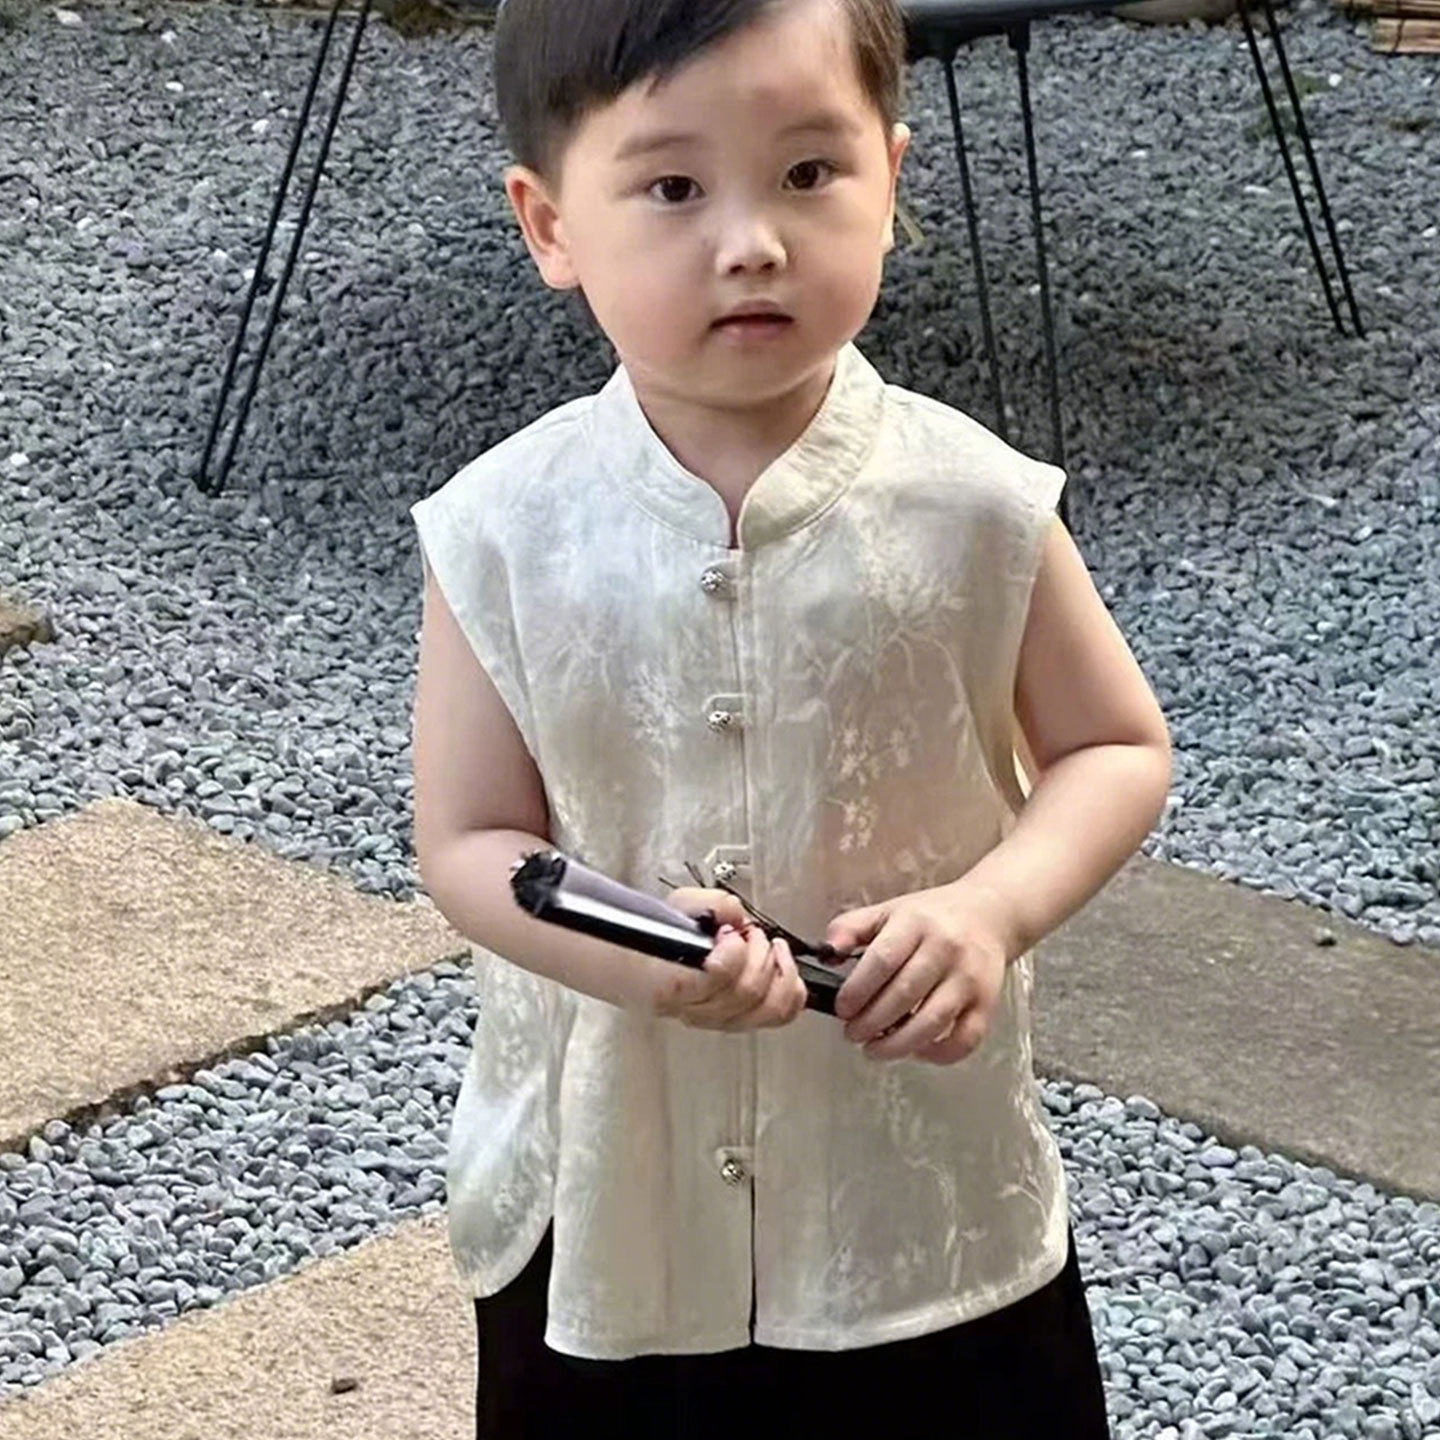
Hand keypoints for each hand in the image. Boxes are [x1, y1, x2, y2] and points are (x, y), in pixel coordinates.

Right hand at [653, 887, 808, 1031]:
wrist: (649, 964)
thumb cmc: (663, 938)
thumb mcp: (679, 907)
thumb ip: (712, 905)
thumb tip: (736, 915)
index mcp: (672, 982)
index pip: (716, 978)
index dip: (733, 951)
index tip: (728, 932)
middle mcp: (696, 1010)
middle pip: (748, 991)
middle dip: (759, 953)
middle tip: (751, 934)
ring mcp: (721, 1021)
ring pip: (769, 1008)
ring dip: (779, 970)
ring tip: (770, 948)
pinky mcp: (742, 1022)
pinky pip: (782, 1015)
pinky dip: (792, 989)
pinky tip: (783, 967)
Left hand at [825, 885, 1008, 1063]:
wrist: (989, 914)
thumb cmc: (931, 918)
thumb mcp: (888, 911)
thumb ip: (851, 928)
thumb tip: (825, 954)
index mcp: (916, 923)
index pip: (882, 960)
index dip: (857, 991)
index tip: (841, 1009)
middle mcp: (946, 949)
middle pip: (904, 995)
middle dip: (871, 1023)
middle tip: (852, 1034)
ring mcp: (969, 979)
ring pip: (932, 1022)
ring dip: (897, 1044)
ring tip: (874, 1049)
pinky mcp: (986, 1004)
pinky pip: (963, 1040)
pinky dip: (937, 1054)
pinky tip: (915, 1049)